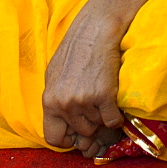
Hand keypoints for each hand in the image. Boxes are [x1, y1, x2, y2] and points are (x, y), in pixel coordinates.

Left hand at [42, 0, 153, 155]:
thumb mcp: (55, 74)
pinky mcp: (103, 96)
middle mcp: (64, 103)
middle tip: (96, 108)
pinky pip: (113, 121)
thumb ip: (56, 100)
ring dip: (103, 117)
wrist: (96, 28)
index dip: (68, 139)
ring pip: (98, 127)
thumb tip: (63, 126)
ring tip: (103, 96)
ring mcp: (83, 100)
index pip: (54, 139)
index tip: (77, 132)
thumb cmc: (77, 48)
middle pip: (81, 134)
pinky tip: (113, 99)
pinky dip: (117, 115)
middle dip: (90, 125)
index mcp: (49, 99)